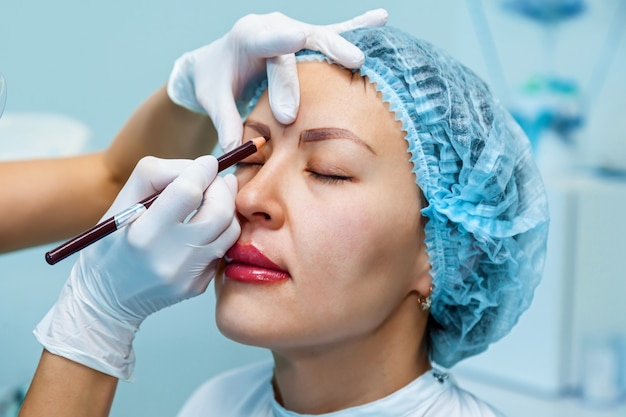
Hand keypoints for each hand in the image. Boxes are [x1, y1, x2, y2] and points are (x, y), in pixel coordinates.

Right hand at [34, 156, 239, 379]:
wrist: (105, 300)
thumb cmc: (109, 245)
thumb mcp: (118, 206)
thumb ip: (156, 176)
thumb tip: (200, 166)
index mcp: (143, 235)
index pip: (188, 192)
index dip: (201, 171)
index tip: (206, 162)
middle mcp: (169, 259)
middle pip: (219, 211)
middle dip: (221, 187)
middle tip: (214, 179)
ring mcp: (187, 276)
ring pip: (229, 230)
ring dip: (226, 207)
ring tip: (214, 196)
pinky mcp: (198, 286)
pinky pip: (221, 249)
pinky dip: (219, 231)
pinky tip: (204, 225)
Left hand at [167, 9, 387, 151]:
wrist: (217, 62)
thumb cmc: (216, 81)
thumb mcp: (213, 100)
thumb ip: (226, 122)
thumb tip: (236, 150)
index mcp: (247, 37)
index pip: (267, 45)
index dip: (284, 56)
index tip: (297, 62)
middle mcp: (272, 26)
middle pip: (301, 38)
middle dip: (323, 55)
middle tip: (349, 68)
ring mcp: (291, 29)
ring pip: (321, 33)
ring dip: (345, 42)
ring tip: (364, 55)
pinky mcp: (305, 37)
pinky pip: (333, 31)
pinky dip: (357, 26)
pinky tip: (380, 19)